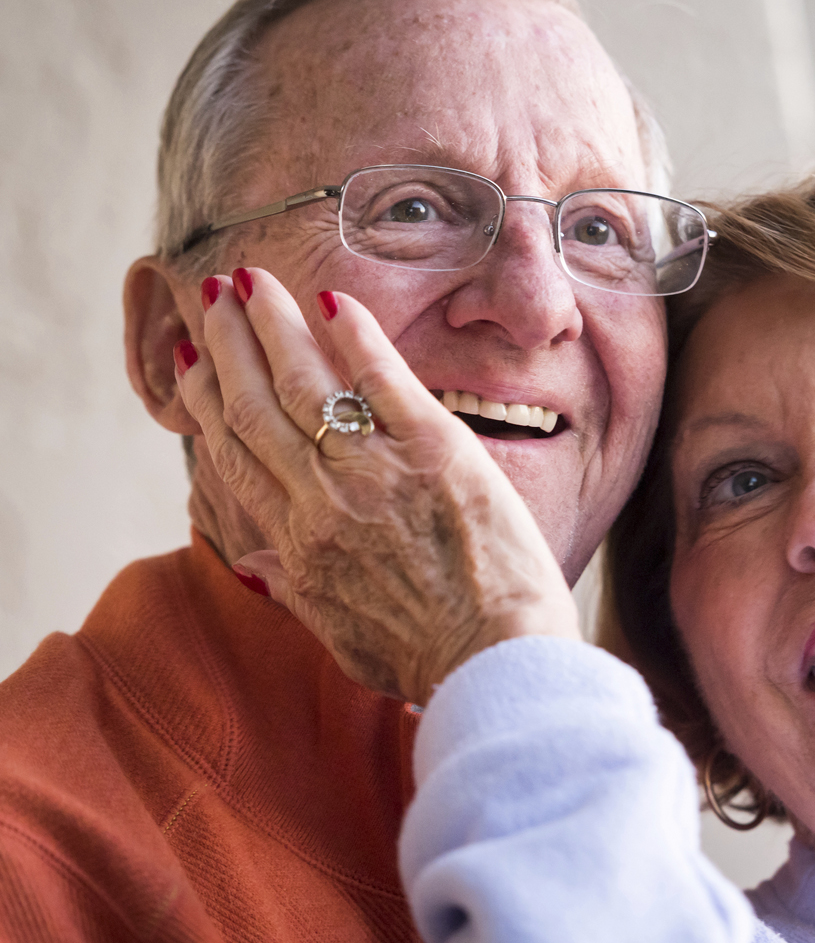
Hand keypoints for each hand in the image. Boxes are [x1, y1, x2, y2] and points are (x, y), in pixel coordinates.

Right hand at [176, 268, 579, 703]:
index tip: (191, 363)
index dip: (205, 401)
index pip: (233, 455)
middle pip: (254, 406)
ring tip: (250, 281)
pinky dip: (354, 336)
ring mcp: (376, 470)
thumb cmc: (426, 658)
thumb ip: (294, 591)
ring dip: (271, 324)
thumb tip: (252, 565)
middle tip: (213, 295)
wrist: (495, 662)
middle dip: (228, 343)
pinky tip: (333, 302)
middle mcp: (321, 500)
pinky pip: (382, 379)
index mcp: (295, 545)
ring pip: (303, 382)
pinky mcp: (436, 450)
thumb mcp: (342, 636)